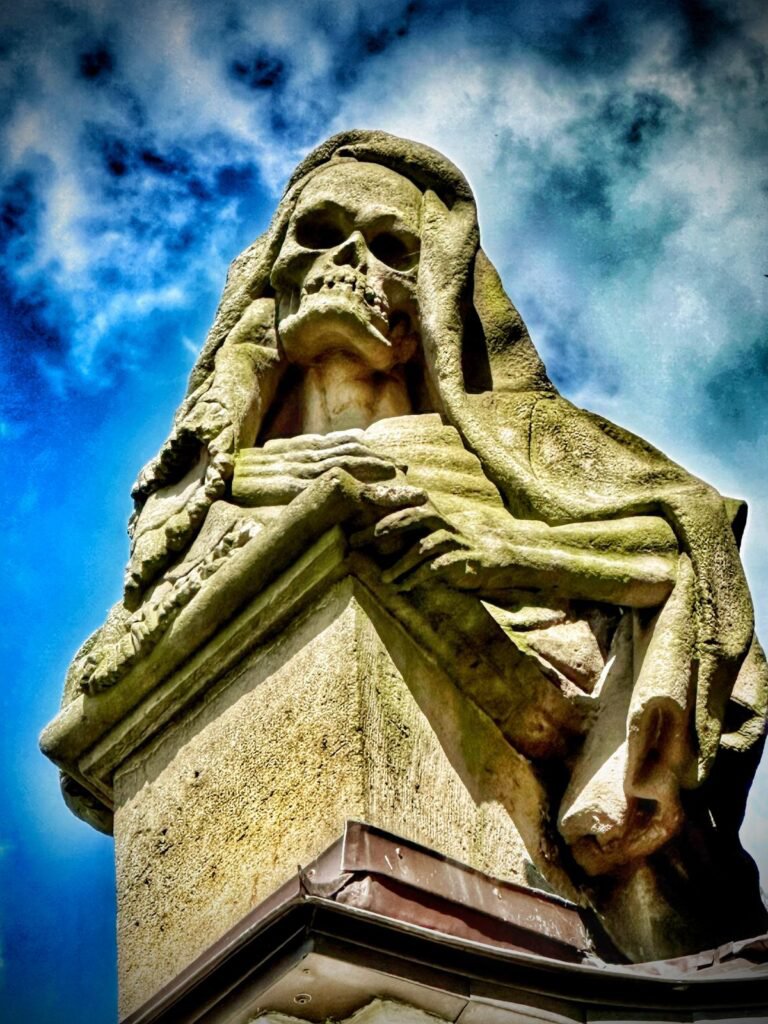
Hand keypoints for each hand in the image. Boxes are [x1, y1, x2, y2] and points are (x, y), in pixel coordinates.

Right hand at [233, 431, 402, 505]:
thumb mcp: (270, 467)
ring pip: (344, 463)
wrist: (213, 482)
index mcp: (297, 448)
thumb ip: (296, 465)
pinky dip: (350, 481)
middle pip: (349, 451)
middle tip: (407, 467)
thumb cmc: (239, 480)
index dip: (368, 449)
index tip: (390, 457)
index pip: (340, 444)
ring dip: (373, 467)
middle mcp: (300, 455)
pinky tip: (368, 485)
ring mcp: (296, 469)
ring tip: (399, 474)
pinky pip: (325, 482)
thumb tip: (322, 469)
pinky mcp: (289, 486)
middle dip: (379, 458)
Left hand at [350, 495, 482, 582]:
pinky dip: (417, 578)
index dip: (378, 501)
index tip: (354, 506)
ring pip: (422, 547)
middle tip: (356, 541)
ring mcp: (451, 540)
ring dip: (400, 564)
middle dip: (381, 529)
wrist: (485, 559)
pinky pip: (436, 568)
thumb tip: (356, 531)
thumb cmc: (443, 547)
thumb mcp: (422, 532)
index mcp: (427, 511)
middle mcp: (439, 522)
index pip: (400, 501)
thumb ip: (398, 526)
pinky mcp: (461, 560)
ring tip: (383, 578)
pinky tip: (402, 587)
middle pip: (409, 518)